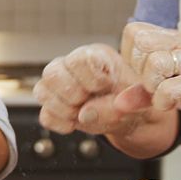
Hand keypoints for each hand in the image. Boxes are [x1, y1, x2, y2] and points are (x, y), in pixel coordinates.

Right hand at [33, 39, 147, 135]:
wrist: (129, 112)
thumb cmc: (133, 98)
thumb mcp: (139, 99)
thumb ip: (120, 103)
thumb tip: (85, 114)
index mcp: (94, 55)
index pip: (78, 59)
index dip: (91, 78)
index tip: (106, 87)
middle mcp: (70, 66)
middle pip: (52, 73)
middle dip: (74, 95)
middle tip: (93, 102)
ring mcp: (58, 85)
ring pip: (41, 91)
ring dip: (65, 109)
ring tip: (84, 114)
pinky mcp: (53, 105)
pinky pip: (44, 116)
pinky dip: (61, 123)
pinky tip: (76, 123)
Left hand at [120, 22, 180, 128]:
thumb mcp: (168, 86)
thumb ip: (141, 92)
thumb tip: (118, 103)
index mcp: (174, 38)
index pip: (134, 31)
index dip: (130, 54)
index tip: (142, 72)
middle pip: (141, 42)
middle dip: (139, 68)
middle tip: (153, 84)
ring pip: (155, 63)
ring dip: (152, 85)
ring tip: (164, 94)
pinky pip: (171, 88)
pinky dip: (163, 100)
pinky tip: (172, 104)